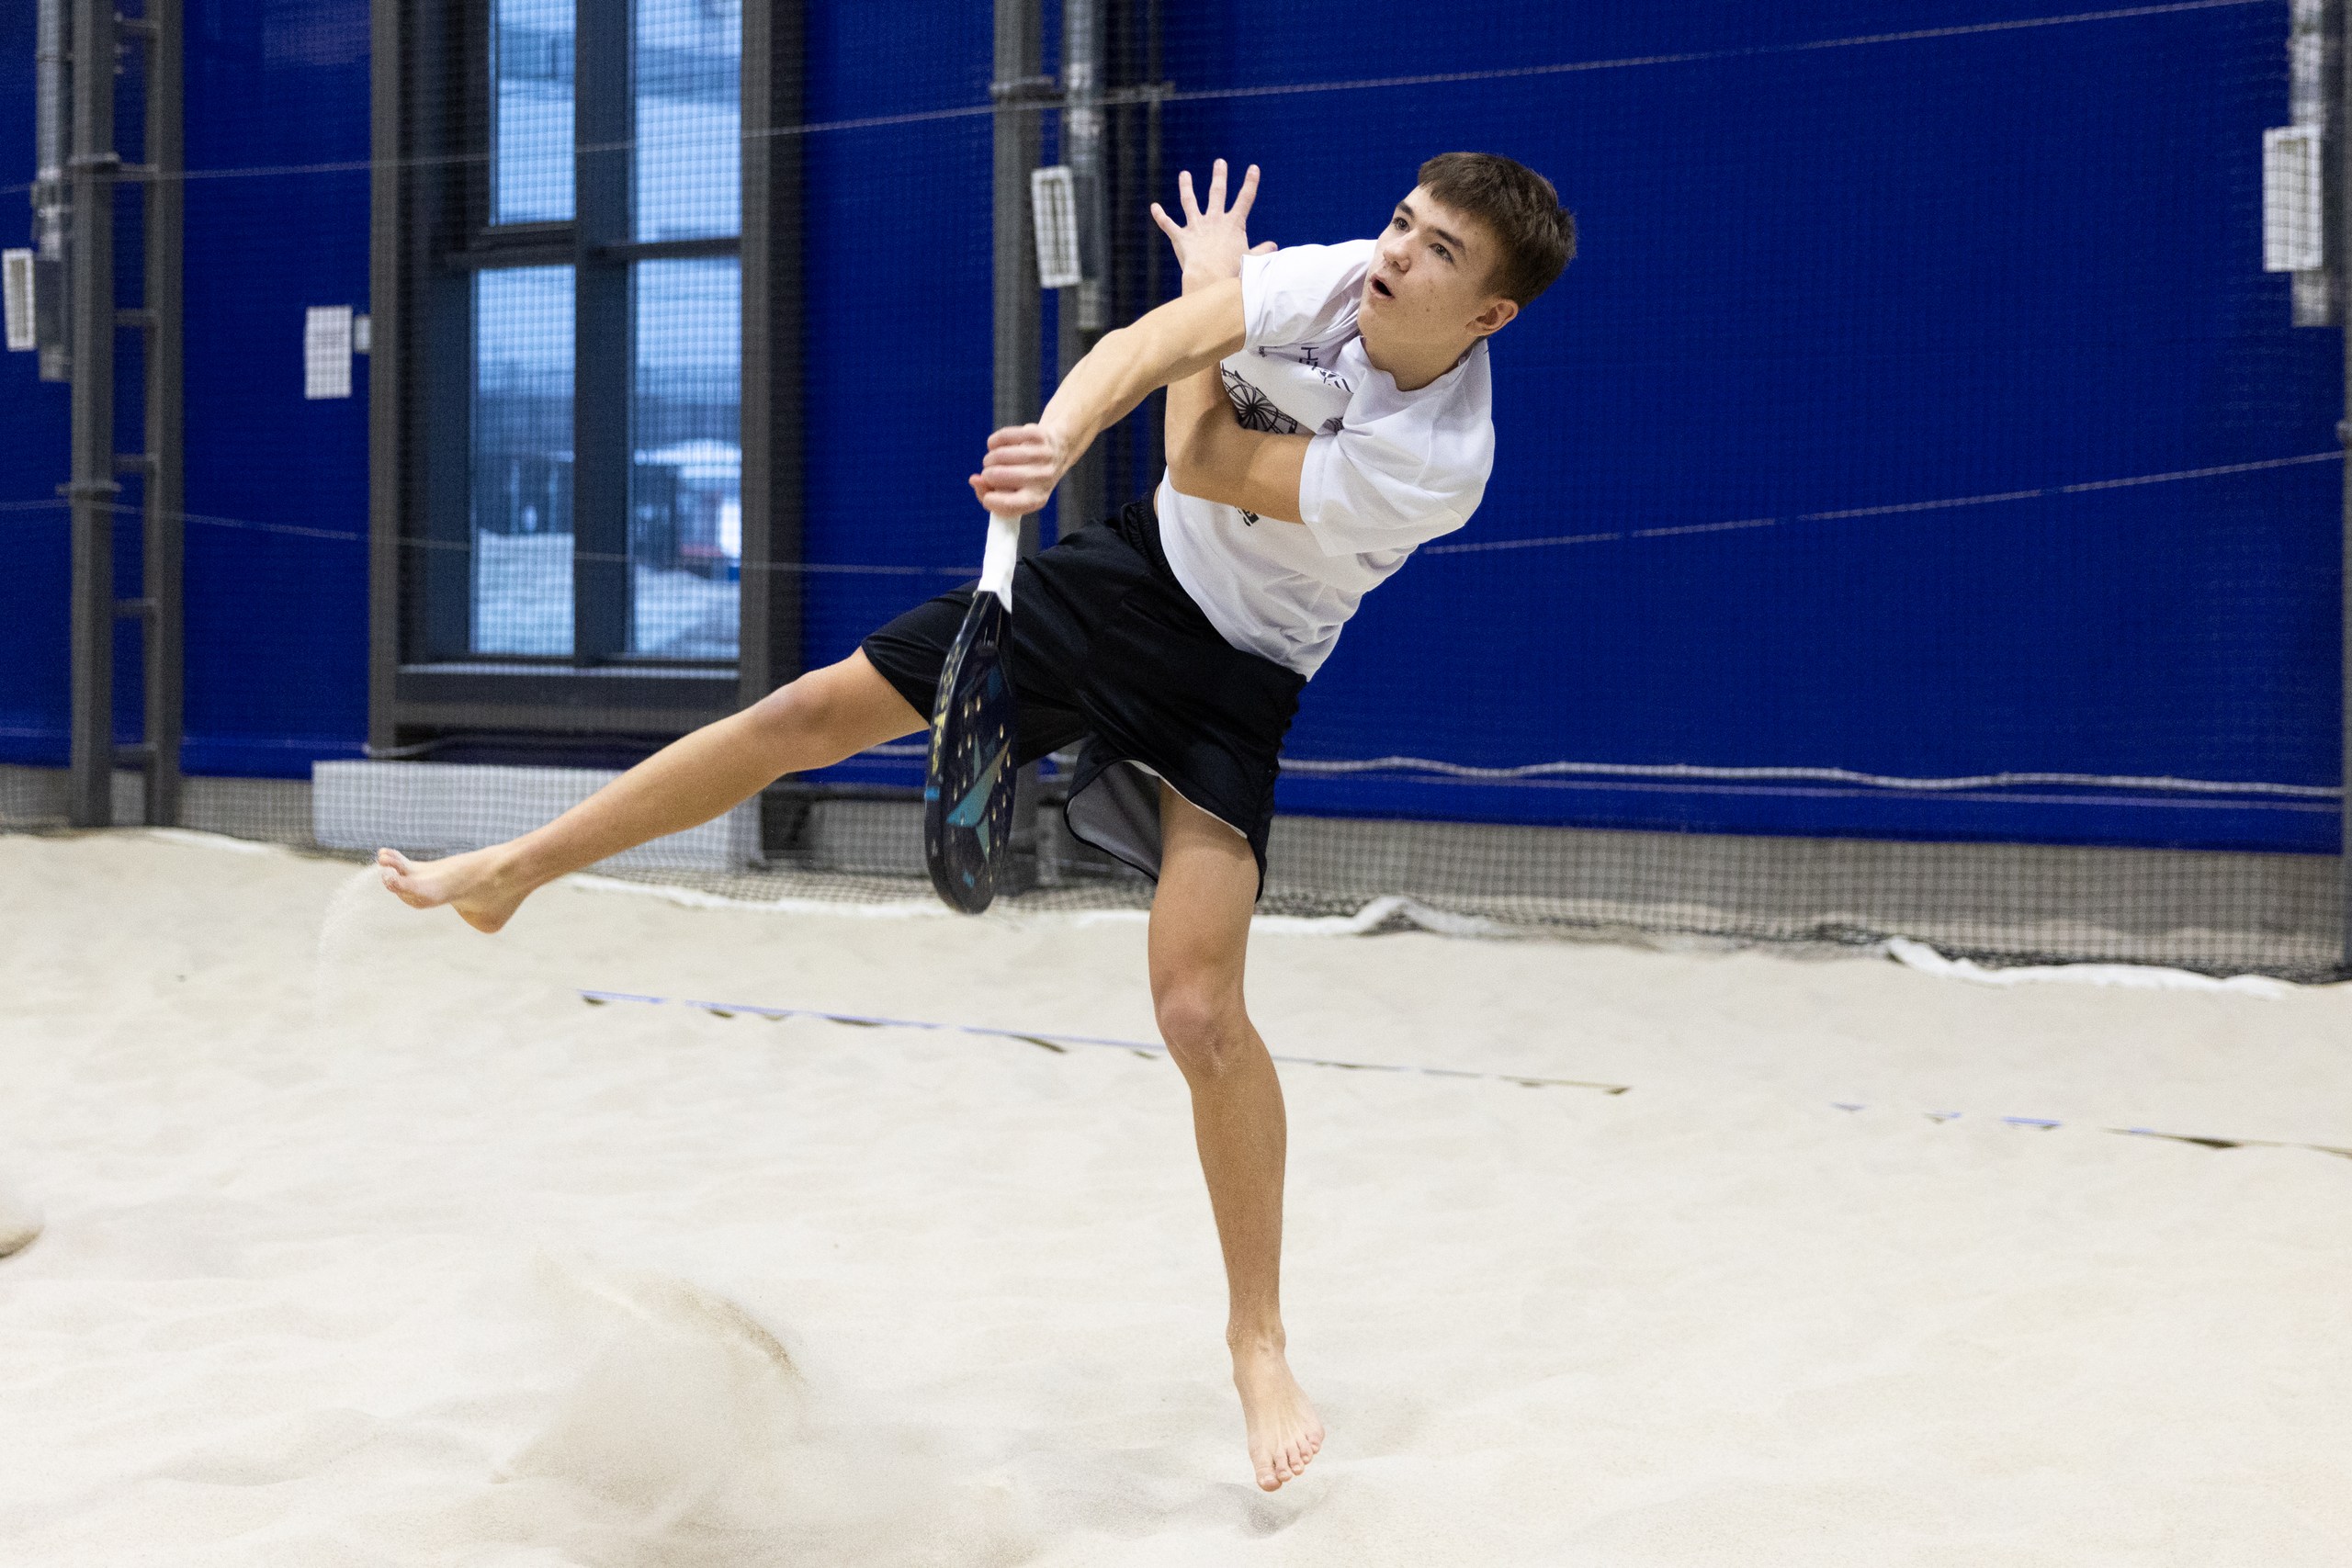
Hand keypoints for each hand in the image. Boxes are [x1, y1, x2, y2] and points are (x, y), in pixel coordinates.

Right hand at [968, 423, 1068, 517]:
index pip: (1007, 505)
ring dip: (989, 458)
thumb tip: (974, 480)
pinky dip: (994, 442)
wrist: (1058, 450)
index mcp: (1037, 499)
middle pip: (997, 476)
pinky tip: (999, 446)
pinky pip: (1003, 437)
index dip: (989, 500)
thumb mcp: (1013, 492)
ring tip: (994, 460)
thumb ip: (988, 492)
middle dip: (986, 474)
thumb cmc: (1027, 478)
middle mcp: (1043, 478)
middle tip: (990, 473)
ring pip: (999, 455)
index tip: (987, 495)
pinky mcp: (1038, 435)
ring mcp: (1043, 455)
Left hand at [1151, 158, 1276, 293]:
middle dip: (1219, 176)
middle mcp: (1214, 220)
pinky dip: (1160, 216)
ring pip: (1189, 202)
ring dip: (1186, 187)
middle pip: (1217, 193)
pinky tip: (1154, 207)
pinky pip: (1168, 224)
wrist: (1209, 278)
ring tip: (1184, 174)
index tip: (1253, 168)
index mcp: (1233, 224)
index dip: (1250, 183)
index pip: (1245, 199)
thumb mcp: (1251, 259)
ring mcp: (1196, 227)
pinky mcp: (1181, 237)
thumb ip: (1261, 251)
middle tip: (1220, 162)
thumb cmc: (1232, 271)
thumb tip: (1273, 247)